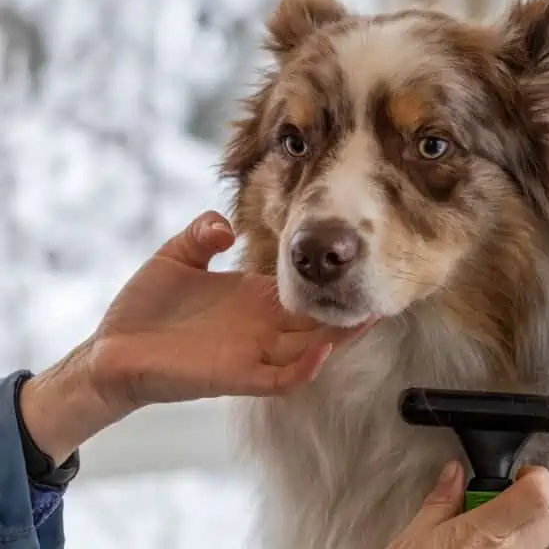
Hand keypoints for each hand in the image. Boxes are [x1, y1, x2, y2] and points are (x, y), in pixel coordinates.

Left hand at [18, 210, 371, 464]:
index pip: (305, 290)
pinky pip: (282, 379)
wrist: (109, 350)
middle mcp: (262, 328)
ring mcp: (253, 354)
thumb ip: (202, 233)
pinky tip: (324, 350)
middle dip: (350, 307)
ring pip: (311, 349)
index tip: (361, 258)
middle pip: (320, 320)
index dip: (331, 278)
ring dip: (341, 337)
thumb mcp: (177, 255)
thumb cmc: (143, 307)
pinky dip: (306, 368)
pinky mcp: (236, 377)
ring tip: (368, 315)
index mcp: (254, 299)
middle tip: (382, 286)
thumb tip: (228, 225)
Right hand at [388, 462, 548, 548]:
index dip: (536, 478)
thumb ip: (441, 502)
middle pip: (548, 523)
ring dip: (520, 538)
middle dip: (531, 509)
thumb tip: (453, 474)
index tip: (521, 476)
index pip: (538, 496)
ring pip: (537, 548)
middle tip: (498, 510)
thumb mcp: (416, 537)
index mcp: (483, 535)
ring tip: (484, 542)